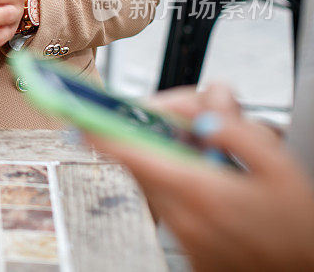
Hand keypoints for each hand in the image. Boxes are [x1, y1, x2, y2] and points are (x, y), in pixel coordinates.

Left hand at [86, 85, 313, 271]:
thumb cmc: (299, 229)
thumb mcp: (282, 169)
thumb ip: (239, 133)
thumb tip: (204, 115)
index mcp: (201, 192)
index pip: (134, 155)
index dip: (102, 134)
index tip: (80, 119)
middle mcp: (184, 219)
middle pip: (144, 164)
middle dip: (156, 138)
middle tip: (193, 125)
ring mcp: (183, 240)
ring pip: (156, 185)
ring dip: (171, 164)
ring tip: (217, 160)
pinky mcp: (189, 255)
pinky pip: (170, 210)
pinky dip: (182, 190)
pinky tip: (219, 189)